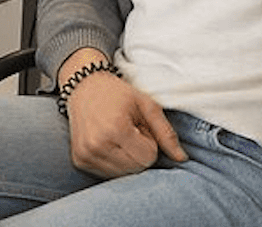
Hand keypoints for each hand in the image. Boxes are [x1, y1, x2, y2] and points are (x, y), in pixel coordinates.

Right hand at [60, 53, 187, 177]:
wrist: (84, 86)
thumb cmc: (118, 93)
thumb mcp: (147, 105)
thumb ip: (166, 133)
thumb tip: (182, 158)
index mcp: (115, 129)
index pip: (148, 158)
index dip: (149, 142)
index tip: (140, 127)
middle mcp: (97, 145)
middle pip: (136, 168)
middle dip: (139, 152)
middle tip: (130, 131)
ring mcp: (86, 154)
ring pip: (122, 175)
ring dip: (126, 158)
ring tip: (119, 136)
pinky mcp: (79, 160)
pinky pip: (107, 173)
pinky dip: (113, 161)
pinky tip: (108, 142)